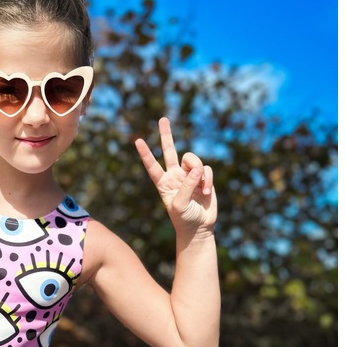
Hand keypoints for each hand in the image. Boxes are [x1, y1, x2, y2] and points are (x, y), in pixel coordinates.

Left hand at [135, 117, 216, 233]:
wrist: (199, 227)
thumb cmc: (184, 219)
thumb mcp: (179, 204)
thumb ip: (186, 185)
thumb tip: (197, 167)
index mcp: (163, 183)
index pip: (152, 166)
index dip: (146, 154)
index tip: (137, 141)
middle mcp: (175, 176)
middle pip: (170, 150)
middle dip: (166, 135)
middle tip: (162, 119)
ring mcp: (189, 175)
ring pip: (193, 160)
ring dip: (198, 172)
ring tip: (200, 188)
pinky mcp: (204, 177)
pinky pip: (206, 170)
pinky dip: (207, 180)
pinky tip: (206, 192)